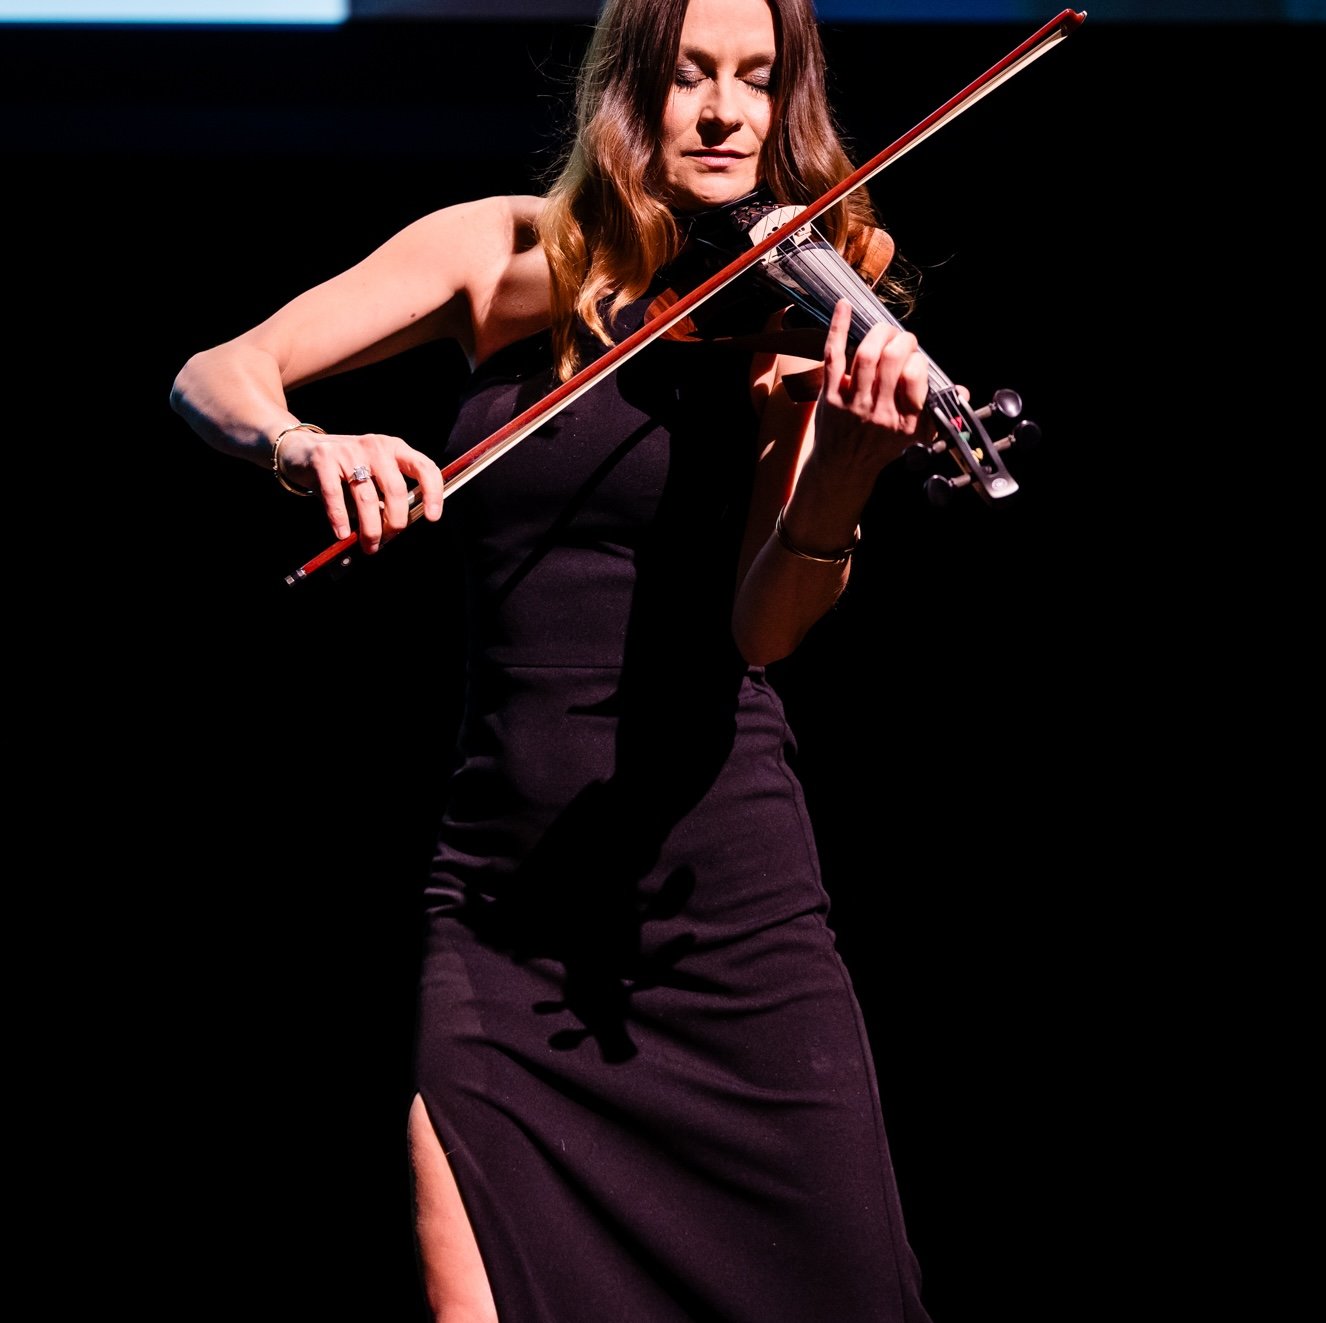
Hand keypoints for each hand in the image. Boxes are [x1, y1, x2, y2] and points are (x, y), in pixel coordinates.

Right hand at [279, 429, 445, 552]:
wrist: (302, 450)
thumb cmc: (346, 469)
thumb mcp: (374, 474)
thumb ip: (388, 495)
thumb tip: (397, 527)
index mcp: (395, 449)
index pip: (424, 468)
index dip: (433, 493)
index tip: (433, 517)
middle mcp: (376, 447)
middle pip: (395, 490)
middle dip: (395, 522)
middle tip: (388, 539)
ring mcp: (349, 451)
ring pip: (367, 498)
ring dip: (370, 528)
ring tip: (369, 545)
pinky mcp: (324, 459)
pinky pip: (336, 495)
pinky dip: (340, 518)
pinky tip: (342, 534)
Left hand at [814, 298, 931, 474]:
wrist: (843, 467)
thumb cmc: (882, 446)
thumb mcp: (918, 437)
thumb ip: (941, 413)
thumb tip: (962, 392)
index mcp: (906, 420)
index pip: (916, 376)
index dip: (917, 359)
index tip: (915, 360)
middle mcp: (879, 411)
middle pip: (891, 359)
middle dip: (901, 339)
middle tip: (902, 341)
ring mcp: (852, 403)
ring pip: (866, 354)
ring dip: (878, 333)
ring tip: (884, 331)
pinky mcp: (830, 396)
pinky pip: (833, 355)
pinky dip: (839, 327)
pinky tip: (844, 305)